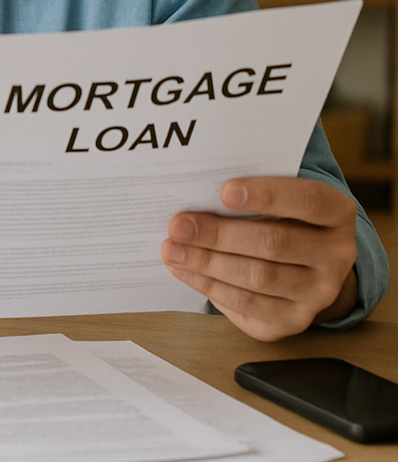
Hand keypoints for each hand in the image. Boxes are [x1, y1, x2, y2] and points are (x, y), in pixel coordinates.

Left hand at [161, 176, 358, 340]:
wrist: (307, 263)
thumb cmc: (282, 215)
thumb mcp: (280, 195)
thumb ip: (250, 190)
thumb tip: (194, 187)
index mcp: (337, 213)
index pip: (308, 201)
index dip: (267, 195)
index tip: (224, 191)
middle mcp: (335, 256)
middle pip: (275, 244)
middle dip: (219, 235)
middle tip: (178, 224)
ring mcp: (317, 293)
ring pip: (259, 279)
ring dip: (207, 263)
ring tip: (172, 249)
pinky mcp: (293, 320)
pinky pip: (248, 306)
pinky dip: (210, 286)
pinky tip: (184, 270)